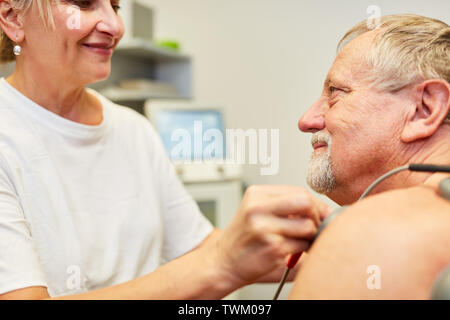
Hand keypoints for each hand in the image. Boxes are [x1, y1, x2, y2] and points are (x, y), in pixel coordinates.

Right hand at [209, 185, 331, 287]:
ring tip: (300, 240)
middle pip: (305, 203)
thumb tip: (324, 209)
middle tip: (313, 226)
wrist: (223, 262)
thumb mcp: (257, 210)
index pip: (299, 191)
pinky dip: (304, 249)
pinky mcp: (273, 248)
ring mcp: (265, 228)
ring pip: (308, 226)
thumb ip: (285, 204)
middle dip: (316, 215)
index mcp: (256, 194)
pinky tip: (292, 250)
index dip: (315, 204)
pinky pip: (303, 245)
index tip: (320, 214)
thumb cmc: (244, 237)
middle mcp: (258, 208)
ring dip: (310, 236)